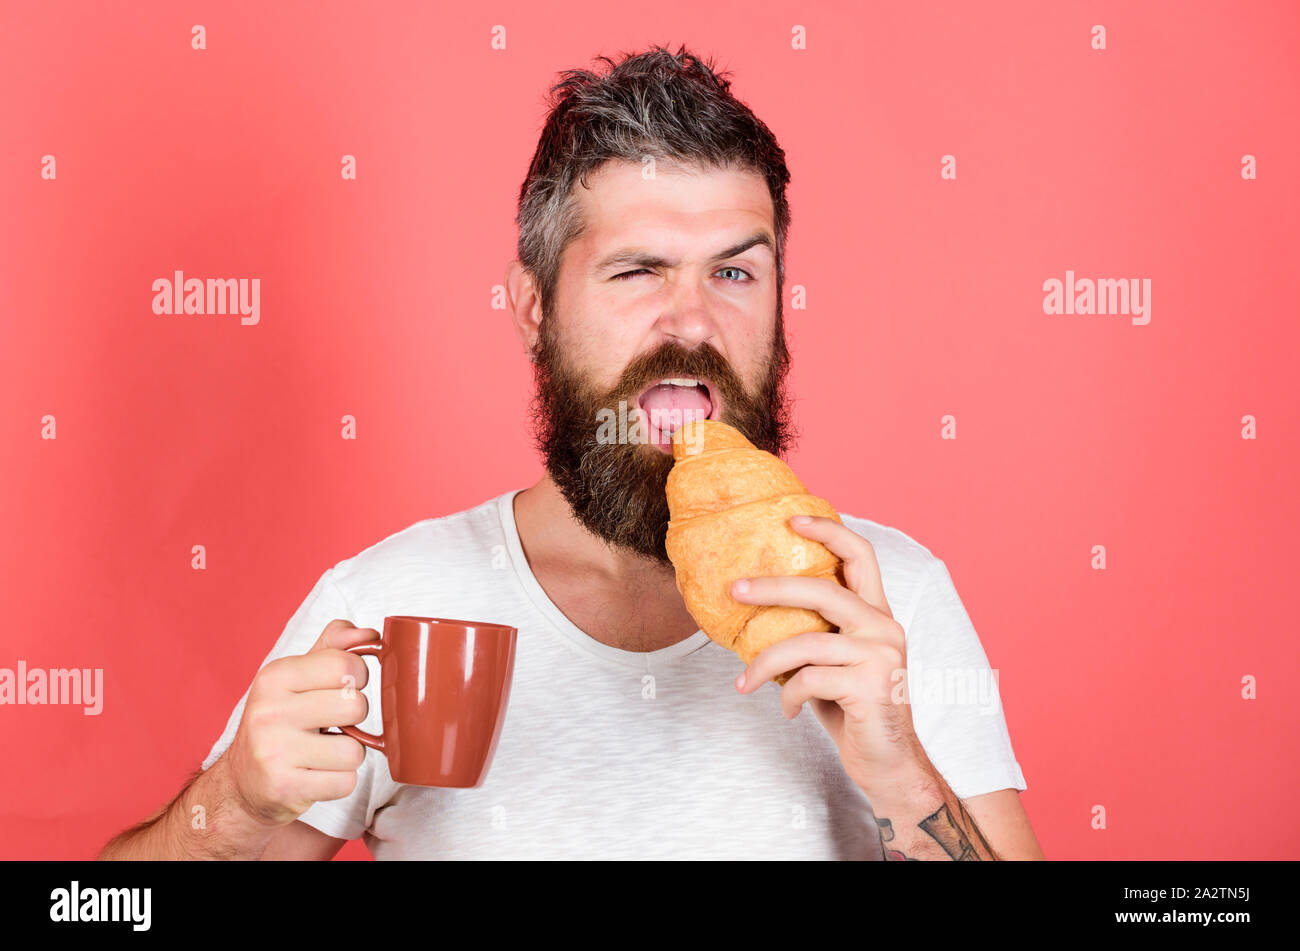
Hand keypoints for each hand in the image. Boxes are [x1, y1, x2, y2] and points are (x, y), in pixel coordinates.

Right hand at [220, 619, 376, 826]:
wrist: (242, 782)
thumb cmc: (280, 722)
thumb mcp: (297, 677)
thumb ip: (334, 647)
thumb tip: (370, 634)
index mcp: (275, 676)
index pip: (347, 665)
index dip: (357, 678)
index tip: (341, 688)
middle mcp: (270, 712)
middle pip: (357, 706)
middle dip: (355, 718)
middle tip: (331, 723)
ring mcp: (274, 752)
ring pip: (355, 750)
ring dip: (348, 754)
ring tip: (322, 752)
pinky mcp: (284, 788)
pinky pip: (346, 782)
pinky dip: (339, 782)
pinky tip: (316, 775)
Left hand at [731, 515, 932, 796]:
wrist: (890, 765)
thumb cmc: (854, 712)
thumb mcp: (834, 665)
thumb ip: (814, 635)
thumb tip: (756, 614)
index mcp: (877, 615)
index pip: (861, 555)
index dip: (828, 529)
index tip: (791, 519)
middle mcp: (884, 627)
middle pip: (823, 589)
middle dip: (772, 587)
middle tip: (735, 590)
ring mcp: (880, 656)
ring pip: (805, 642)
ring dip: (764, 663)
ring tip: (743, 683)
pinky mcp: (870, 686)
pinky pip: (809, 680)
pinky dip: (788, 696)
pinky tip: (787, 711)